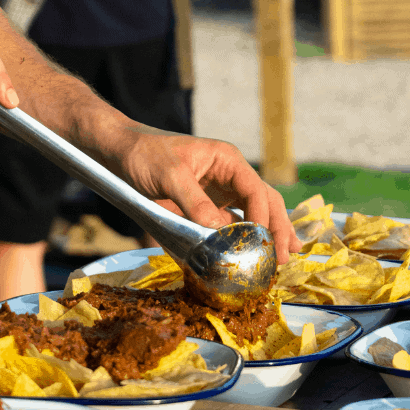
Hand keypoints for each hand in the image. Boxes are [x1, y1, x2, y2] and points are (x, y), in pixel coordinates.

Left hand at [116, 127, 301, 263]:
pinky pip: (232, 222)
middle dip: (278, 227)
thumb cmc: (145, 155)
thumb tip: (220, 230)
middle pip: (265, 201)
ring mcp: (220, 191)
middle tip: (286, 256)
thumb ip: (195, 202)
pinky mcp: (208, 206)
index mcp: (227, 160)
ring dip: (270, 233)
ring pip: (255, 212)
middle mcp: (230, 175)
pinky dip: (246, 237)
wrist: (122, 152)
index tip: (263, 241)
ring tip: (286, 256)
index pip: (255, 190)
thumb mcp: (170, 176)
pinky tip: (257, 251)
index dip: (263, 217)